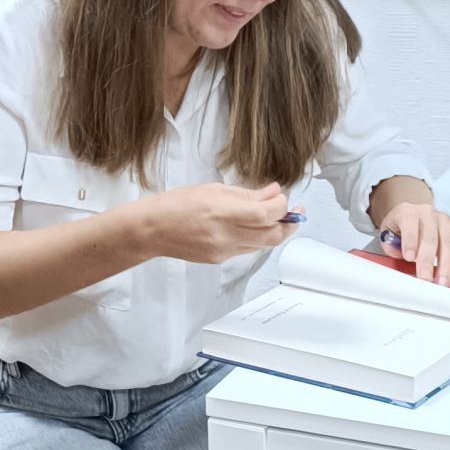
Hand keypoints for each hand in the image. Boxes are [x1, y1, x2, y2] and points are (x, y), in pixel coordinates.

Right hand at [142, 182, 291, 265]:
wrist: (153, 229)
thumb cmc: (177, 204)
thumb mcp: (213, 189)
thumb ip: (247, 194)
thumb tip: (273, 192)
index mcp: (223, 213)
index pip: (267, 215)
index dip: (282, 206)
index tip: (283, 198)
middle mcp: (226, 235)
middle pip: (272, 236)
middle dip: (290, 225)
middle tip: (296, 213)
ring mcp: (224, 251)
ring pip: (263, 245)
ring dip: (275, 232)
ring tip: (276, 217)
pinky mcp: (220, 259)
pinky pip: (247, 250)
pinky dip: (256, 238)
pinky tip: (252, 226)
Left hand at [379, 198, 449, 286]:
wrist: (414, 217)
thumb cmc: (401, 227)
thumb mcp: (388, 233)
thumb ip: (390, 244)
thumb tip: (396, 252)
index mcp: (408, 212)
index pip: (410, 226)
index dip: (410, 242)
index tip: (409, 258)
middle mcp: (428, 213)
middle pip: (430, 237)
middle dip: (428, 261)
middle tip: (425, 278)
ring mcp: (444, 219)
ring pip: (449, 242)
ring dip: (447, 265)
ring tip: (442, 282)